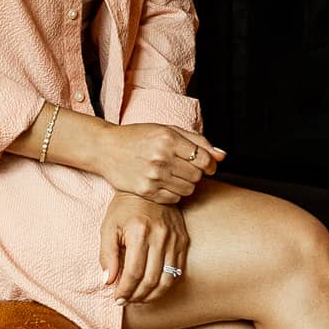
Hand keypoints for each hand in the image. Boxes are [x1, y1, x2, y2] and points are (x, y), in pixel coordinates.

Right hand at [83, 120, 222, 205]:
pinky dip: (173, 193)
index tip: (204, 164)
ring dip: (185, 184)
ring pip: (188, 189)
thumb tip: (223, 156)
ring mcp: (152, 176)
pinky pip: (174, 198)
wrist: (105, 148)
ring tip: (172, 175)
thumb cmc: (139, 137)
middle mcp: (161, 157)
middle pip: (197, 176)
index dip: (209, 164)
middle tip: (182, 167)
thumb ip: (197, 141)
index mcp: (168, 138)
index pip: (204, 159)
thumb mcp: (167, 130)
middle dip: (195, 173)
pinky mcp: (145, 190)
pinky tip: (163, 183)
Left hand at [99, 191, 189, 304]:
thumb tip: (108, 281)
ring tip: (139, 299)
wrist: (148, 190)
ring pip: (167, 279)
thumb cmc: (124, 209)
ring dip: (152, 295)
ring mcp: (174, 239)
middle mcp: (160, 237)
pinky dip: (165, 285)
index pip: (134, 272)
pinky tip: (153, 288)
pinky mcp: (183, 241)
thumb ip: (107, 255)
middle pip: (151, 279)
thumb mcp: (109, 228)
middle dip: (137, 296)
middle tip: (127, 301)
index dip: (125, 290)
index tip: (117, 299)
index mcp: (139, 232)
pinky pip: (177, 270)